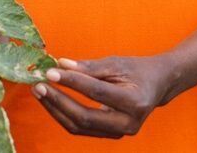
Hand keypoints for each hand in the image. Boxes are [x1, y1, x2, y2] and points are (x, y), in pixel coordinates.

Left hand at [31, 55, 173, 138]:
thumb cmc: (137, 70)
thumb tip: (60, 65)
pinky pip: (82, 128)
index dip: (72, 82)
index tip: (51, 72)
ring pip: (80, 127)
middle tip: (39, 85)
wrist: (157, 85)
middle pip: (85, 118)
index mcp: (134, 101)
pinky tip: (51, 99)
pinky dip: (63, 114)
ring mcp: (120, 132)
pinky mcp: (111, 134)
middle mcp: (129, 123)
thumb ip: (88, 67)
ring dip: (56, 109)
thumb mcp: (115, 63)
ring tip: (40, 91)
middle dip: (58, 101)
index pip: (96, 92)